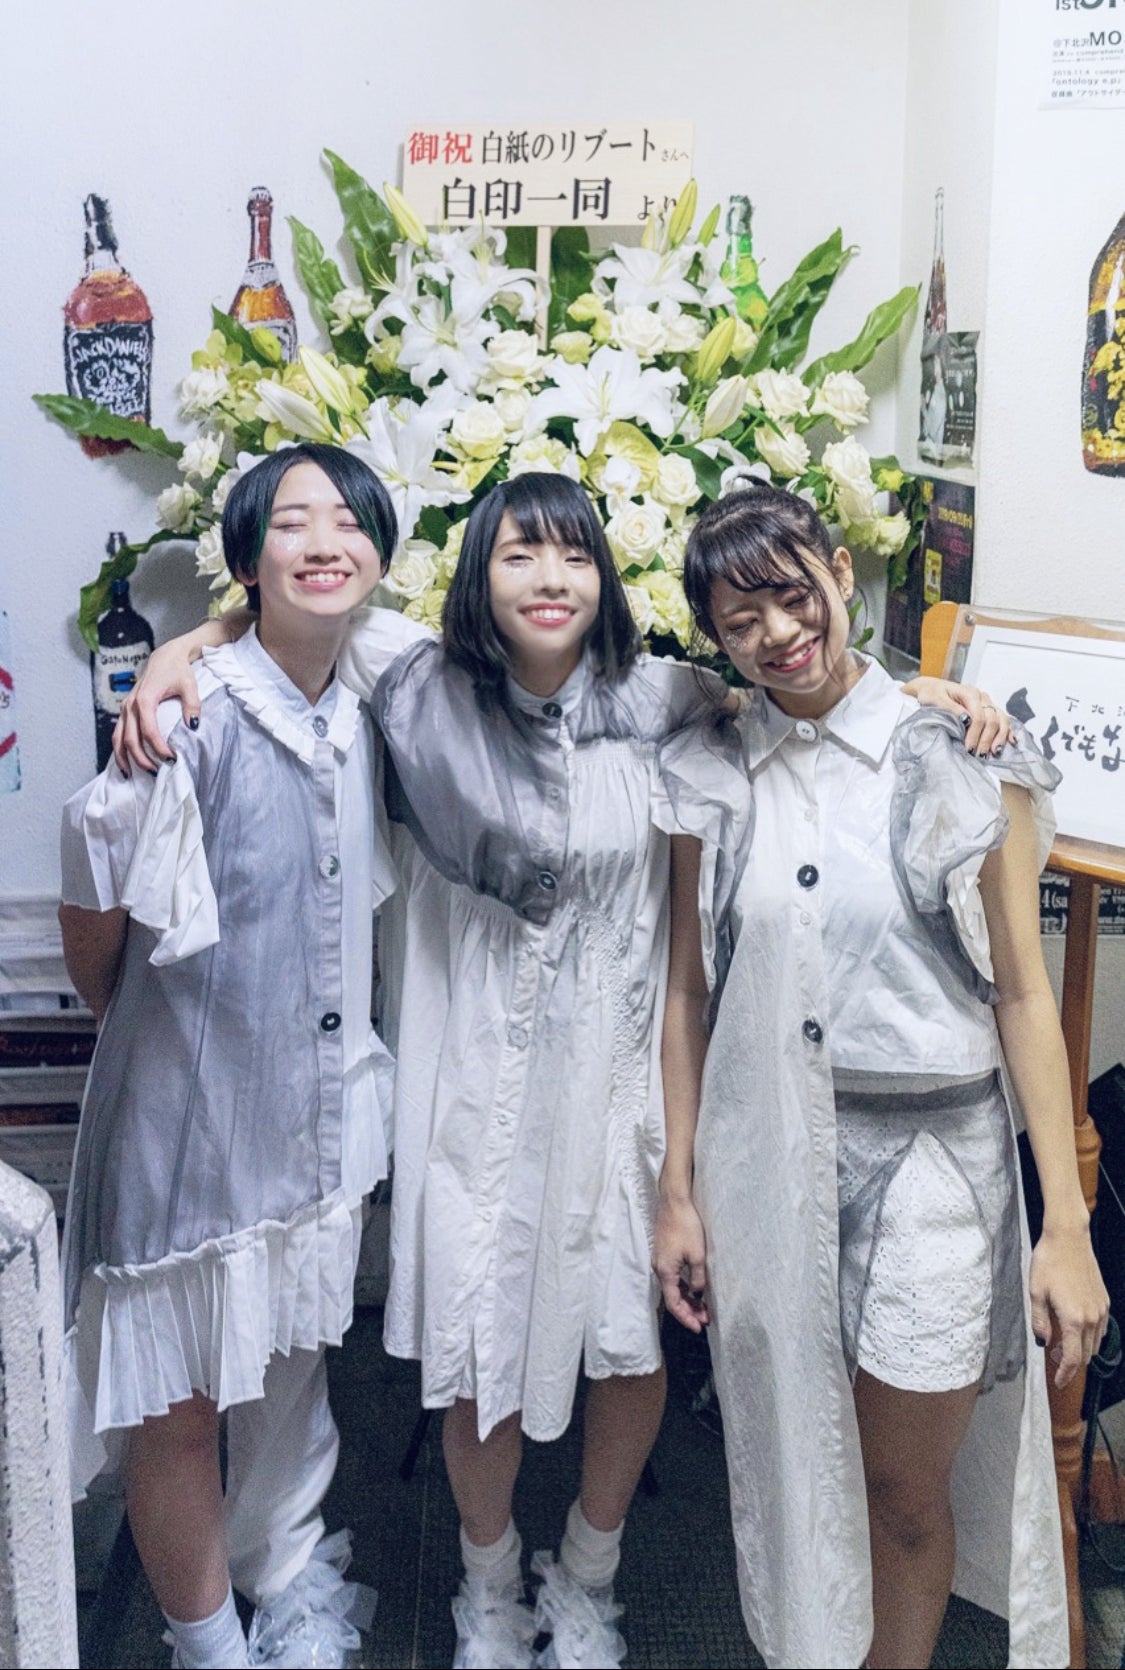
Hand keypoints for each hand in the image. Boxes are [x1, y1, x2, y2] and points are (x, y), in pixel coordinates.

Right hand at [113, 642, 201, 774]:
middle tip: (157, 772)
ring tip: (133, 775)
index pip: (148, 730)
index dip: (158, 747)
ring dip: (124, 758)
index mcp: (145, 699)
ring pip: (118, 738)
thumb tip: (193, 726)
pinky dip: (120, 749)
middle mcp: (130, 705)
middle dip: (142, 758)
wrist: (166, 656)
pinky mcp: (125, 710)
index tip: (171, 759)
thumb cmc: (178, 670)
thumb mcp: (189, 685)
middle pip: (130, 739)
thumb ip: (192, 705)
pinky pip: (118, 733)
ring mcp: (125, 708)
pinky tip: (126, 763)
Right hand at [653, 1194, 709, 1332]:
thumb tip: (698, 1293)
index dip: (686, 1318)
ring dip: (688, 1299)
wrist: (674, 1202)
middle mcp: (659, 1269)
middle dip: (689, 1311)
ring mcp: (660, 1261)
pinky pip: (673, 1277)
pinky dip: (684, 1287)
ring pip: (673, 1288)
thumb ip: (698, 1278)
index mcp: (665, 1272)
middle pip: (673, 1298)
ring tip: (704, 1308)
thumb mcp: (697, 1255)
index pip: (674, 1304)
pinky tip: (695, 1290)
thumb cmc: (685, 1226)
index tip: (699, 1327)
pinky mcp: (664, 1254)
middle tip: (706, 1320)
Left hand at [903, 676, 1013, 755]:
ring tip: (994, 752)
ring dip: (1000, 736)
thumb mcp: (935, 699)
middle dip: (987, 739)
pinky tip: (1011, 742)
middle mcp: (982, 697)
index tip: (969, 748)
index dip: (976, 733)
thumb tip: (966, 720)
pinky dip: (1008, 731)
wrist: (932, 688)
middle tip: (979, 755)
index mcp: (970, 693)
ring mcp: (987, 703)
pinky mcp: (988, 709)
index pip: (979, 715)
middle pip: (992, 719)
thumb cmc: (931, 694)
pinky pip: (1003, 719)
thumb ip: (950, 708)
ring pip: (1001, 719)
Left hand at [1029, 1225, 1108, 1389]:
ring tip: (1061, 1345)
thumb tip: (1043, 1341)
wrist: (1069, 1239)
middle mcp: (1091, 1318)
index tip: (1058, 1383)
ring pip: (1095, 1343)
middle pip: (1086, 1355)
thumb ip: (1039, 1322)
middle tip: (1053, 1360)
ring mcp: (1100, 1310)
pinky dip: (1089, 1336)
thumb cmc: (1049, 1263)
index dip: (1065, 1375)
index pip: (1073, 1359)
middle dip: (1071, 1363)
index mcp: (1073, 1319)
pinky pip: (1100, 1329)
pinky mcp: (1104, 1301)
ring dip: (1081, 1350)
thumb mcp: (1035, 1292)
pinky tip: (1075, 1329)